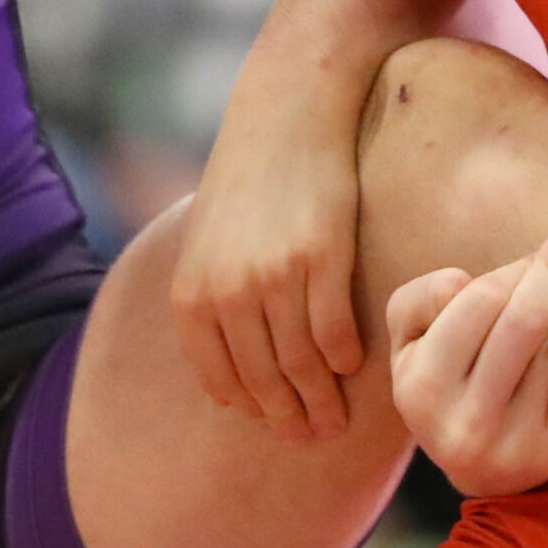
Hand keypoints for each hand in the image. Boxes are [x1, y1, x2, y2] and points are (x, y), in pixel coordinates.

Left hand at [171, 83, 365, 443]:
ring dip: (323, 401)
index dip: (250, 410)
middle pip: (263, 381)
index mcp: (193, 291)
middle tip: (312, 438)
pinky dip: (347, 359)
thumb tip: (231, 370)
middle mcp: (227, 291)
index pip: (220, 379)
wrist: (286, 110)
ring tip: (337, 419)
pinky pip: (336, 333)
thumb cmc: (249, 175)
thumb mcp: (209, 239)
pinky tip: (355, 366)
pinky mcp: (322, 260)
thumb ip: (214, 297)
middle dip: (289, 419)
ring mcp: (275, 277)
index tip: (273, 426)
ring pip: (302, 366)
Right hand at [387, 210, 547, 495]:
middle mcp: (465, 423)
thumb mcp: (409, 341)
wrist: (483, 465)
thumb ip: (420, 300)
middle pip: (519, 319)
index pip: (473, 303)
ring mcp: (515, 441)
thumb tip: (463, 283)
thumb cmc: (446, 378)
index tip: (540, 247)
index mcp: (420, 389)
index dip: (510, 269)